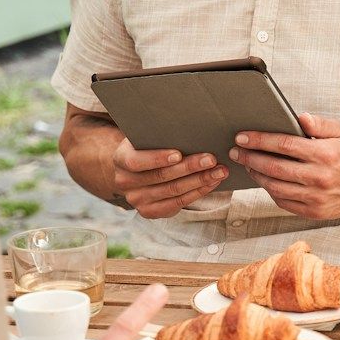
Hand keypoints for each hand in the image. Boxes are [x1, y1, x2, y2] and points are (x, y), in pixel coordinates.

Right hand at [112, 139, 229, 217]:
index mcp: (120, 159)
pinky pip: (178, 203)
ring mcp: (137, 200)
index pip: (136, 161)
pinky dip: (198, 192)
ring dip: (200, 181)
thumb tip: (190, 127)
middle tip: (211, 159)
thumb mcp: (146, 138)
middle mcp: (125, 182)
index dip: (158, 158)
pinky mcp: (149, 212)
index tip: (179, 154)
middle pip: (161, 177)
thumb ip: (159, 135)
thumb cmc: (147, 147)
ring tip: (219, 171)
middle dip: (189, 167)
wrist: (135, 170)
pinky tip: (212, 183)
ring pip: (173, 191)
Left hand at [231, 114, 339, 220]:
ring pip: (275, 187)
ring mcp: (315, 198)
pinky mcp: (313, 212)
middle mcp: (319, 177)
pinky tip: (264, 180)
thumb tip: (300, 117)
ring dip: (257, 175)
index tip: (243, 137)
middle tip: (237, 151)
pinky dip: (270, 191)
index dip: (260, 140)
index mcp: (324, 155)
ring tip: (248, 164)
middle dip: (251, 157)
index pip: (284, 145)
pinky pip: (283, 202)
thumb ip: (319, 124)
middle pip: (274, 167)